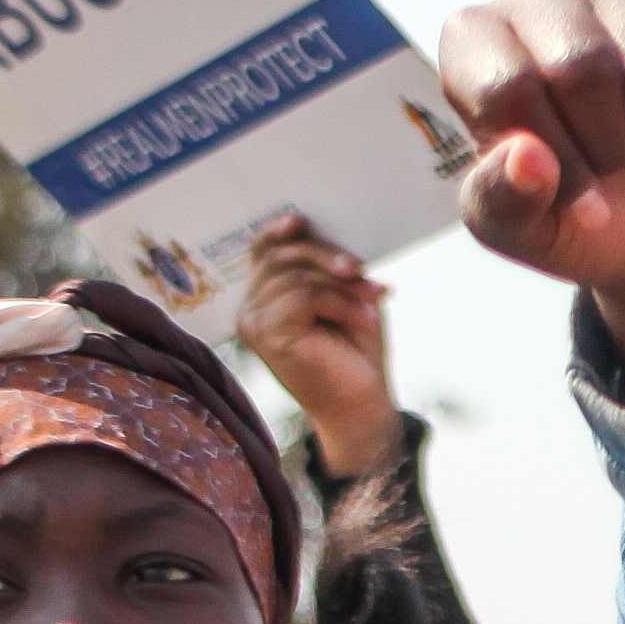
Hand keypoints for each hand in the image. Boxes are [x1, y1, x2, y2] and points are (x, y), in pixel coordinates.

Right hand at [233, 222, 400, 477]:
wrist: (362, 403)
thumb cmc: (355, 350)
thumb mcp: (344, 295)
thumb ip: (324, 266)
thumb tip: (315, 228)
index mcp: (264, 297)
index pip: (262, 251)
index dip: (277, 230)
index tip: (300, 220)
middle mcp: (250, 309)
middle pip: (280, 256)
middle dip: (328, 256)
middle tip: (365, 272)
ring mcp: (254, 323)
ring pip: (296, 276)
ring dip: (343, 285)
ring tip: (374, 300)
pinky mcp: (267, 335)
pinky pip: (303, 296)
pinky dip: (340, 302)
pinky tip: (363, 319)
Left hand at [437, 0, 624, 405]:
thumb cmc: (576, 216)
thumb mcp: (523, 233)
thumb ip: (504, 203)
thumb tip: (527, 158)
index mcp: (473, 42)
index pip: (509, 88)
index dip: (555, 157)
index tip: (573, 194)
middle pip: (584, 69)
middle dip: (609, 145)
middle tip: (612, 162)